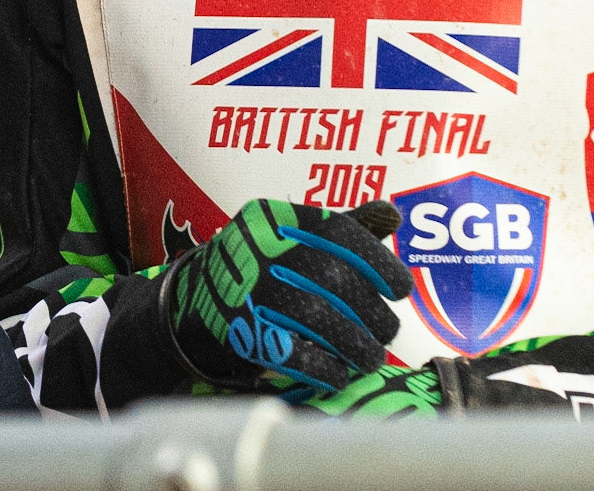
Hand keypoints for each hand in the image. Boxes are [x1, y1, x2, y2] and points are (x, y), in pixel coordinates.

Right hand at [161, 199, 410, 393]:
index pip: (340, 231)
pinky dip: (325, 369)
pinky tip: (340, 375)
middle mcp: (261, 248)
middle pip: (334, 279)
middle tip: (388, 332)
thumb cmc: (260, 263)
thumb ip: (343, 225)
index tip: (401, 289)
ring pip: (318, 318)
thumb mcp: (292, 231)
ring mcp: (248, 290)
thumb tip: (393, 218)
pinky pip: (294, 354)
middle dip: (372, 312)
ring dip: (356, 345)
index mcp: (278, 217)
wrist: (191, 300)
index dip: (379, 262)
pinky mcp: (241, 332)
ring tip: (371, 358)